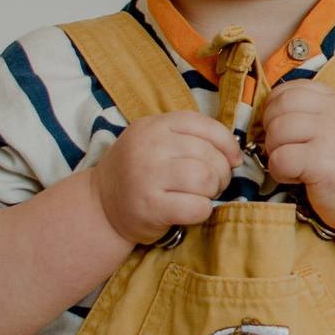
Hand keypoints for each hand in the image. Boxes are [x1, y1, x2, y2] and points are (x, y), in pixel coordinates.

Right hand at [88, 109, 242, 243]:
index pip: (203, 124)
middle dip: (221, 172)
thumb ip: (189, 138)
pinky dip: (202, 210)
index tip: (233, 158)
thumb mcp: (155, 141)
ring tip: (201, 195)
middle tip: (212, 183)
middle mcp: (149, 147)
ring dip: (212, 191)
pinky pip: (196, 207)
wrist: (100, 205)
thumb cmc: (138, 172)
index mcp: (154, 125)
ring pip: (206, 179)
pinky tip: (190, 209)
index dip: (226, 143)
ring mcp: (147, 176)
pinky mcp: (150, 207)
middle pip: (209, 155)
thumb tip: (234, 153)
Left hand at [257, 82, 334, 231]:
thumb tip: (277, 111)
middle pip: (283, 104)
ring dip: (274, 150)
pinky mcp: (322, 163)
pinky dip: (278, 171)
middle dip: (270, 125)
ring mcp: (331, 136)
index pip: (296, 87)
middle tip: (280, 147)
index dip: (276, 104)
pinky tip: (294, 178)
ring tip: (290, 165)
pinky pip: (280, 158)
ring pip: (278, 129)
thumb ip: (321, 116)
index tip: (278, 124)